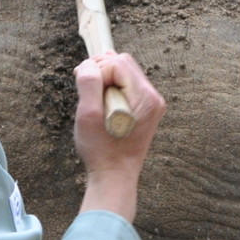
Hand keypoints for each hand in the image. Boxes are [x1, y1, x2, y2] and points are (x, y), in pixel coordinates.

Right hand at [74, 53, 164, 222]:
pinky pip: (125, 85)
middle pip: (123, 62)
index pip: (116, 63)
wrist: (115, 176)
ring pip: (123, 72)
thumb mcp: (89, 116)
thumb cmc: (102, 151)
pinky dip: (110, 88)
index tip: (86, 92)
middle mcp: (153, 97)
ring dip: (104, 80)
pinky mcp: (144, 108)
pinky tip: (101, 104)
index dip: (97, 71)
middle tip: (86, 91)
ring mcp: (150, 103)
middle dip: (101, 71)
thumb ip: (89, 85)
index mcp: (145, 98)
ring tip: (94, 100)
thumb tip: (89, 64)